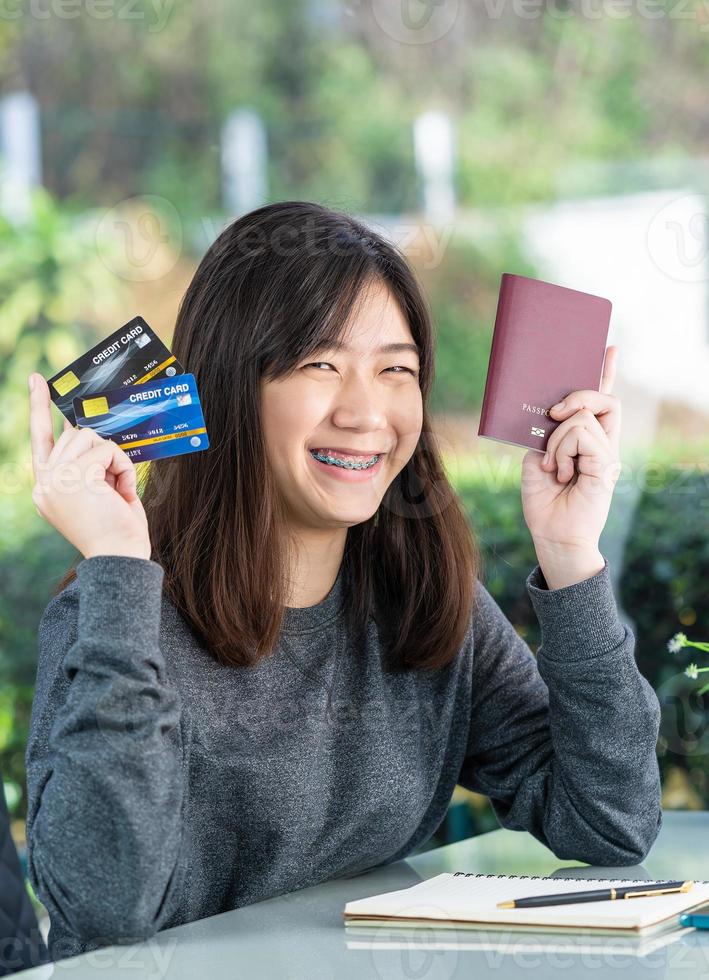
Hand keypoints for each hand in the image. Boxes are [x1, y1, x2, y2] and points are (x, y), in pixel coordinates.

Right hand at [29, 372, 151, 560]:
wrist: (121, 559)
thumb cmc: (118, 531)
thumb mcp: (98, 494)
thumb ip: (88, 466)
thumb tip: (91, 434)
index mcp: (46, 488)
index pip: (41, 439)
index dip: (39, 408)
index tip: (37, 380)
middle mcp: (44, 483)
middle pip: (75, 435)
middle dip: (102, 452)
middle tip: (113, 487)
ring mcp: (55, 479)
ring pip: (91, 438)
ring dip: (113, 460)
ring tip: (116, 492)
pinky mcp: (73, 476)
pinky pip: (108, 449)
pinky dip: (123, 467)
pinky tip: (122, 493)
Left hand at [520, 346, 621, 578]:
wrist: (552, 535)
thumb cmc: (543, 501)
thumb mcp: (536, 458)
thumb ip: (545, 435)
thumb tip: (551, 415)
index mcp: (587, 440)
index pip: (602, 400)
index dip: (605, 374)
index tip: (609, 348)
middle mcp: (602, 444)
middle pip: (603, 399)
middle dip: (577, 395)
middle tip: (554, 412)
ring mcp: (606, 454)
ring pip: (583, 417)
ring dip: (557, 439)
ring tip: (552, 467)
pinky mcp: (605, 465)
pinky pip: (583, 437)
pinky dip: (563, 451)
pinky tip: (559, 473)